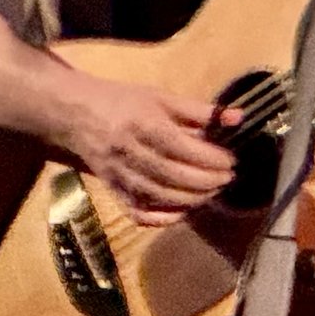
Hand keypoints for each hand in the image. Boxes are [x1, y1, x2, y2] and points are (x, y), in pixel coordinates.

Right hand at [58, 78, 240, 225]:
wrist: (76, 115)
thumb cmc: (124, 102)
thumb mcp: (162, 98)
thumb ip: (201, 110)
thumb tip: (238, 118)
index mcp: (145, 126)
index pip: (184, 149)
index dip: (211, 158)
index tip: (232, 159)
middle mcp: (131, 154)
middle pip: (174, 176)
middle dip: (207, 181)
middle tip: (228, 177)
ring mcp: (120, 177)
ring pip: (160, 197)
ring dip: (193, 199)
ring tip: (214, 190)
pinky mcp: (113, 193)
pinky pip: (139, 213)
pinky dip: (164, 217)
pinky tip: (185, 210)